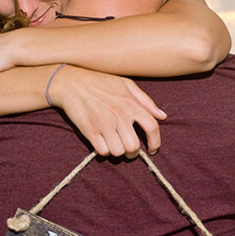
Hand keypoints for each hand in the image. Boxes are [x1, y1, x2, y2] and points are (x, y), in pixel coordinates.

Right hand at [50, 66, 166, 158]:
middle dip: (133, 153)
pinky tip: (102, 143)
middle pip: (134, 146)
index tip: (152, 149)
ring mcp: (104, 124)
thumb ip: (146, 101)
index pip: (152, 127)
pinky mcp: (89, 131)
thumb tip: (162, 116)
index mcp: (131, 103)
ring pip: (118, 152)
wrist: (71, 83)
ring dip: (117, 152)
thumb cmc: (100, 82)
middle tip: (129, 150)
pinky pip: (102, 151)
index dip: (155, 142)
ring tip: (114, 145)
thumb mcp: (126, 84)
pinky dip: (104, 151)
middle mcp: (119, 115)